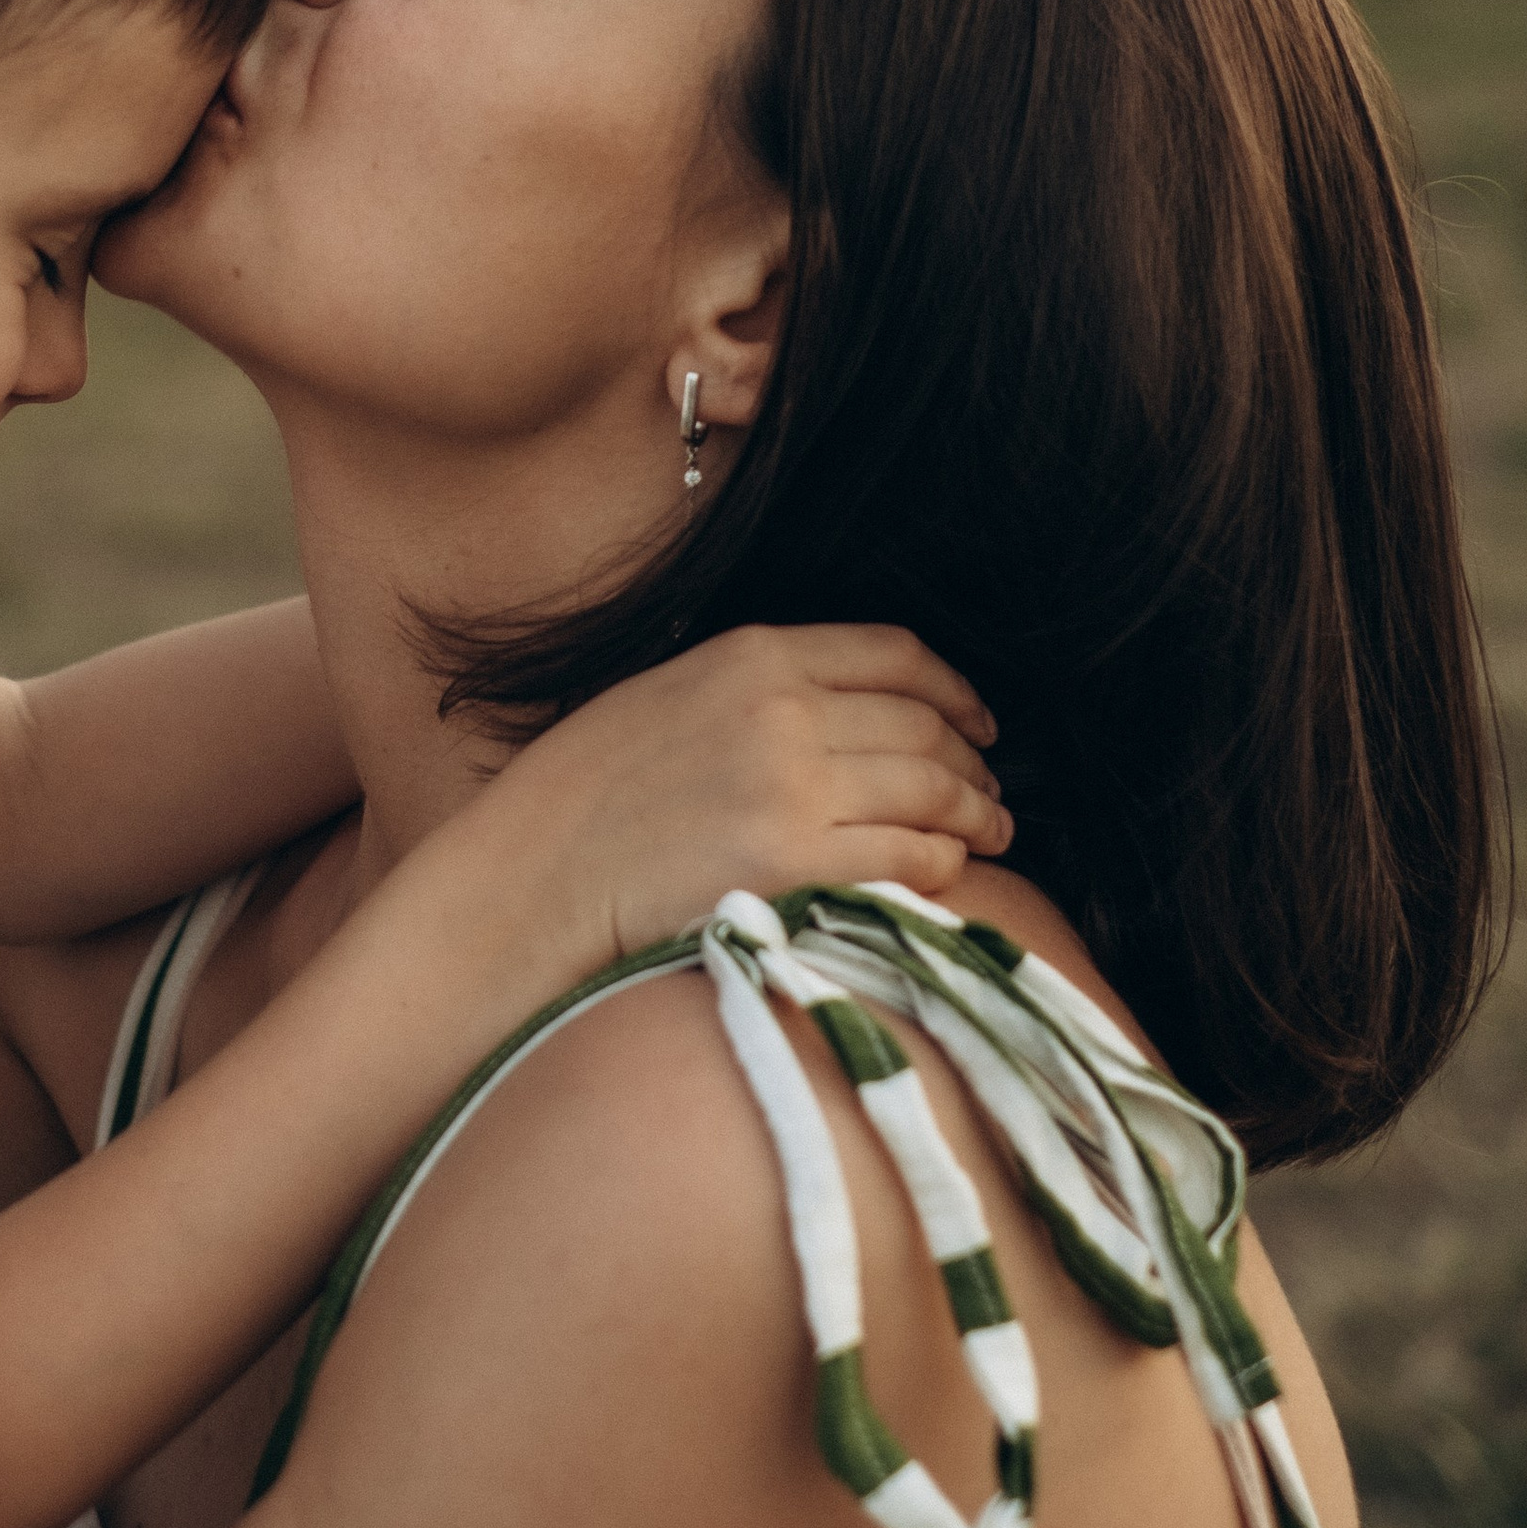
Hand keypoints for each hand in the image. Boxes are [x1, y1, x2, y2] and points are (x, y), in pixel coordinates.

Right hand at [488, 622, 1007, 961]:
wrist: (535, 874)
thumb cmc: (591, 794)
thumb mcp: (672, 694)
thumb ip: (760, 687)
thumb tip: (857, 712)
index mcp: (751, 655)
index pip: (895, 653)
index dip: (956, 689)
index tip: (979, 720)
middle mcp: (781, 711)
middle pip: (924, 727)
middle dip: (974, 763)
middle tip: (992, 794)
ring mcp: (790, 788)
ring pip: (931, 791)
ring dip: (973, 816)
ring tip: (988, 834)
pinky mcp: (794, 865)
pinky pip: (908, 858)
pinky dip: (942, 865)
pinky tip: (943, 873)